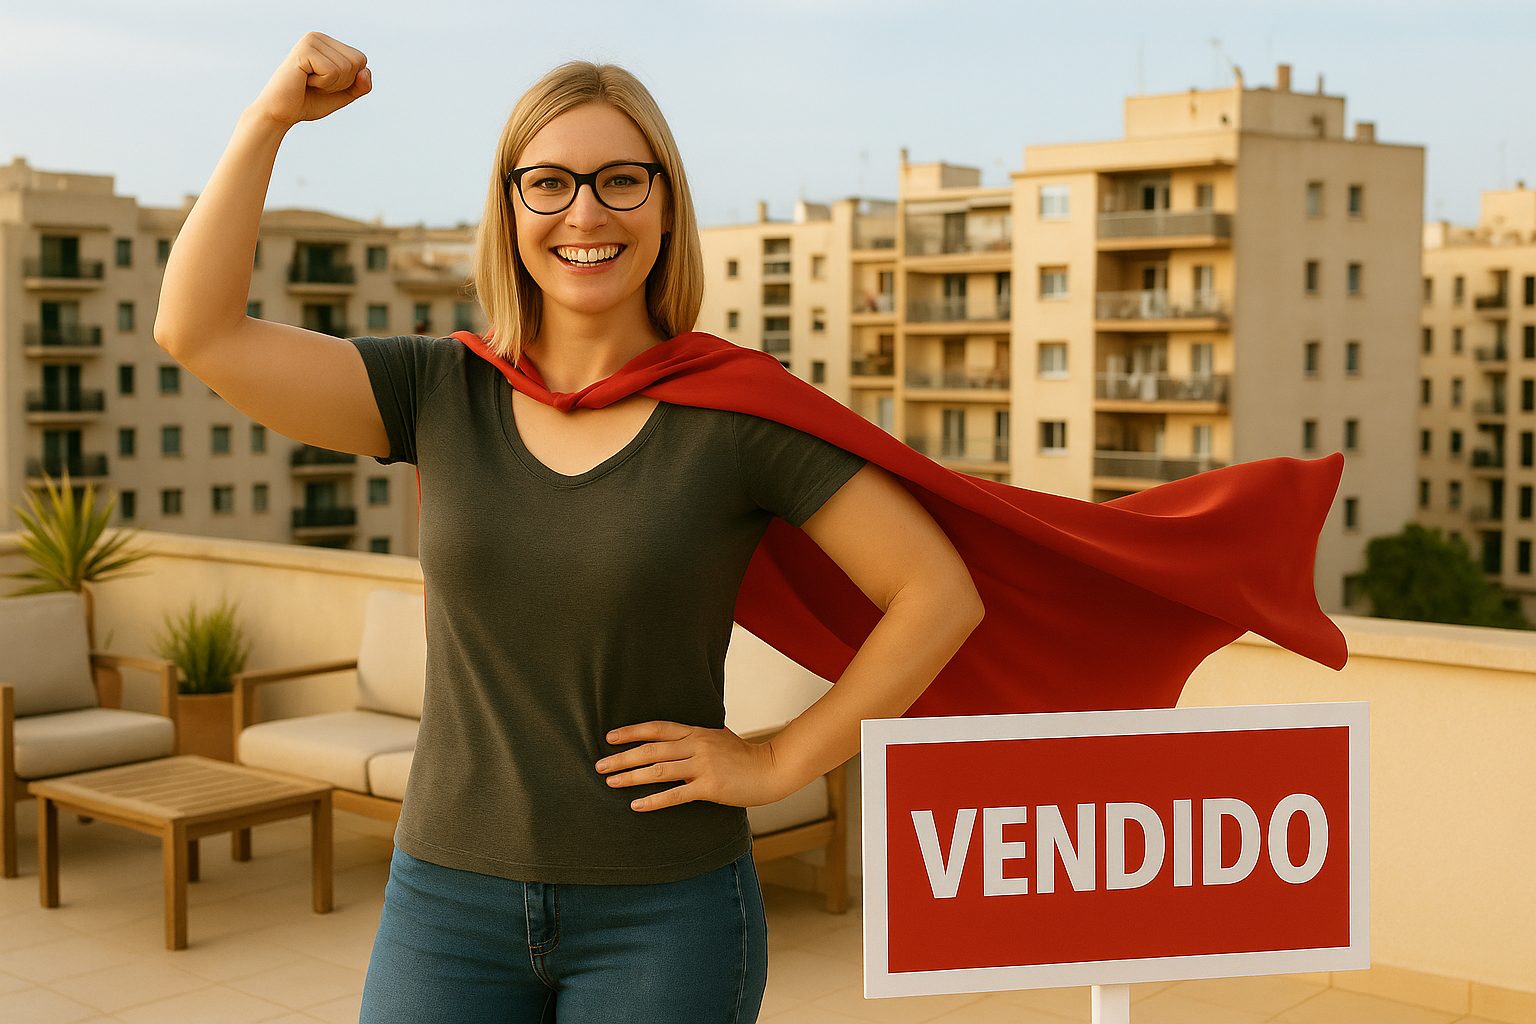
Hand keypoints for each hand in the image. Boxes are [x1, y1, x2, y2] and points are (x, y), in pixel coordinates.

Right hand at [249, 31, 371, 129]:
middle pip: (357, 62)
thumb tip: (365, 71)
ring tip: (309, 82)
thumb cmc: (309, 102)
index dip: (349, 80)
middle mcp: (318, 37)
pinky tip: (304, 81)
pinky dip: (322, 83)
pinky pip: (332, 71)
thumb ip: (361, 85)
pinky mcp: (304, 51)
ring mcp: (310, 41)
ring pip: (346, 67)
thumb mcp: (343, 94)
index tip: (325, 83)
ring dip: (330, 84)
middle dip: (341, 82)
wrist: (281, 113)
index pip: (361, 60)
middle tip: (316, 84)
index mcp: (327, 43)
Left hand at [596, 721, 791, 812]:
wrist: (771, 769)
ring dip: (631, 777)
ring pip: (659, 771)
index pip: (657, 728)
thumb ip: (696, 738)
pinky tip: (636, 806)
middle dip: (623, 757)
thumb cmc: (744, 756)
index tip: (610, 737)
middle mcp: (697, 745)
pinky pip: (675, 795)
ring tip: (610, 782)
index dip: (632, 732)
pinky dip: (653, 801)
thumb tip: (674, 739)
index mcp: (697, 732)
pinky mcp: (709, 787)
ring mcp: (703, 766)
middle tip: (600, 765)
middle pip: (652, 749)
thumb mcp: (718, 737)